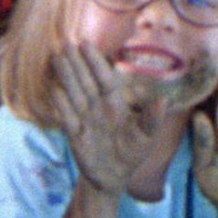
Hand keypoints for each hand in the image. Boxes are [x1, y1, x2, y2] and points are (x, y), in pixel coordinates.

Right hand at [51, 41, 185, 197]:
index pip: (104, 78)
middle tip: (65, 42)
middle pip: (85, 80)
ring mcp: (85, 118)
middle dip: (75, 62)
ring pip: (74, 92)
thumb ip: (152, 118)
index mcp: (116, 103)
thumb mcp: (146, 137)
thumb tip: (163, 100)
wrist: (113, 176)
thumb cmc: (132, 153)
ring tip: (55, 56)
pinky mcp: (74, 133)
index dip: (95, 61)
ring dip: (65, 75)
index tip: (85, 43)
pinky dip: (61, 104)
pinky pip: (66, 116)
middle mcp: (98, 106)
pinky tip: (54, 90)